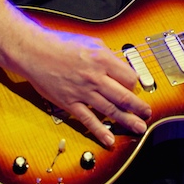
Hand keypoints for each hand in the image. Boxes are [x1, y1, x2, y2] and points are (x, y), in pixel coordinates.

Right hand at [0, 0, 150, 147]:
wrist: (35, 52)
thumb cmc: (62, 44)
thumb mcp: (92, 42)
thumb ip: (108, 55)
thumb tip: (121, 67)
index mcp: (102, 59)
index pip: (129, 77)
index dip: (135, 84)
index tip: (135, 88)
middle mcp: (95, 77)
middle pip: (124, 96)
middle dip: (139, 107)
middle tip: (148, 114)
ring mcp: (83, 92)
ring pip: (110, 109)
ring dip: (127, 120)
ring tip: (139, 128)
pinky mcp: (70, 103)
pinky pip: (88, 120)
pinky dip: (100, 131)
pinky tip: (109, 140)